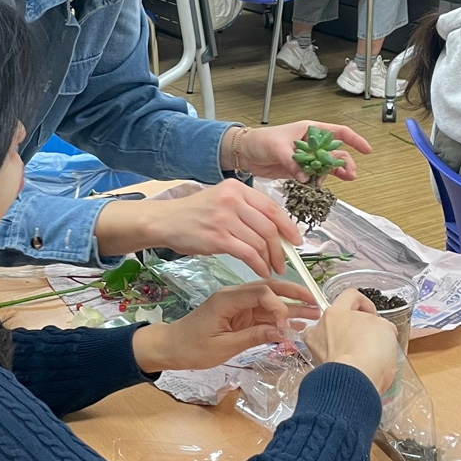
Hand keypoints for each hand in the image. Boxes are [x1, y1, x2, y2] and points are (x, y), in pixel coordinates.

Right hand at [94, 180, 300, 278]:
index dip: (289, 226)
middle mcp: (233, 200)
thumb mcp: (221, 201)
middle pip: (270, 226)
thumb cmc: (193, 215)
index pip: (272, 208)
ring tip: (273, 270)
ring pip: (260, 241)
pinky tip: (261, 272)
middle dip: (281, 248)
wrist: (164, 221)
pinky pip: (248, 253)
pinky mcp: (217, 237)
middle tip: (285, 262)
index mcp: (237, 188)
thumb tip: (274, 231)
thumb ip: (246, 211)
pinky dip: (258, 265)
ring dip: (270, 259)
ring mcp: (225, 218)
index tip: (297, 241)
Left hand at [133, 280, 319, 373]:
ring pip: (269, 301)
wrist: (170, 347)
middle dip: (294, 295)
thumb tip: (281, 332)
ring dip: (290, 307)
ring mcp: (238, 305)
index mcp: (228, 299)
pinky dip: (278, 318)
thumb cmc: (191, 348)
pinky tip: (295, 322)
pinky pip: (262, 313)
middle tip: (316, 303)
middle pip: (269, 289)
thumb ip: (253, 337)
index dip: (278, 306)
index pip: (261, 292)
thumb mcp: (223, 346)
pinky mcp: (239, 314)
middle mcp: (235, 296)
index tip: (285, 327)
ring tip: (314, 313)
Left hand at [226, 122, 370, 182]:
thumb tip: (304, 176)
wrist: (245, 153)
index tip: (366, 150)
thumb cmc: (260, 141)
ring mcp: (306, 157)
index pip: (338, 132)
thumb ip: (292, 161)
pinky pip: (315, 175)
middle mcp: (311, 143)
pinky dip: (320, 180)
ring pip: (328, 165)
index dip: (354, 140)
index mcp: (310, 130)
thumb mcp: (277, 147)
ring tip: (345, 180)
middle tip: (350, 174)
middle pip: (336, 151)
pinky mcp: (299, 169)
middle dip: (346, 162)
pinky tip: (320, 185)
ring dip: (336, 172)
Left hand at [303, 290, 399, 392]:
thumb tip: (378, 332)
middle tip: (370, 336)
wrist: (357, 380)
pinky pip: (332, 357)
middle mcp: (320, 328)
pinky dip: (342, 360)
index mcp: (335, 312)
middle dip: (354, 326)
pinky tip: (356, 366)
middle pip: (338, 319)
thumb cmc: (370, 350)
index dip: (367, 303)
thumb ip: (379, 324)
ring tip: (363, 354)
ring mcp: (316, 348)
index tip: (374, 315)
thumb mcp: (386, 328)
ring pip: (332, 339)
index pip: (350, 296)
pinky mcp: (319, 367)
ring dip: (345, 343)